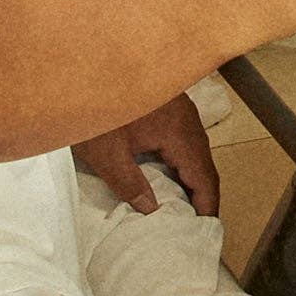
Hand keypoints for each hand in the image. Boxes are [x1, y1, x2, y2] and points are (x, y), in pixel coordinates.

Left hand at [72, 90, 218, 216]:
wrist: (88, 66)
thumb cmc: (97, 106)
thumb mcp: (107, 153)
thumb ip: (130, 185)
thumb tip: (151, 210)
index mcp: (178, 131)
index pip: (203, 175)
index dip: (207, 204)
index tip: (207, 230)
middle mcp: (187, 117)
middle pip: (204, 162)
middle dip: (204, 193)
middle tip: (198, 223)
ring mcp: (180, 108)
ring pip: (196, 148)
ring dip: (194, 176)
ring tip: (186, 204)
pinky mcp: (169, 103)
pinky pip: (185, 137)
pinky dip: (184, 160)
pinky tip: (171, 171)